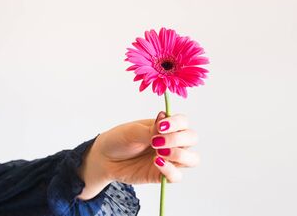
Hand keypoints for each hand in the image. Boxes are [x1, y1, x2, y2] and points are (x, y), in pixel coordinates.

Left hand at [77, 111, 199, 199]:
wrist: (105, 158)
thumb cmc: (119, 140)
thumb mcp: (132, 132)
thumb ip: (150, 130)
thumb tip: (164, 120)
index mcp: (166, 127)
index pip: (184, 122)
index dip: (177, 123)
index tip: (161, 126)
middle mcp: (172, 142)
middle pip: (192, 138)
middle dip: (178, 139)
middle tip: (157, 141)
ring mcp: (169, 159)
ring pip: (192, 159)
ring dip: (179, 155)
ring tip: (159, 152)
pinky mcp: (163, 175)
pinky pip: (177, 176)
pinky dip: (170, 170)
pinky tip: (156, 162)